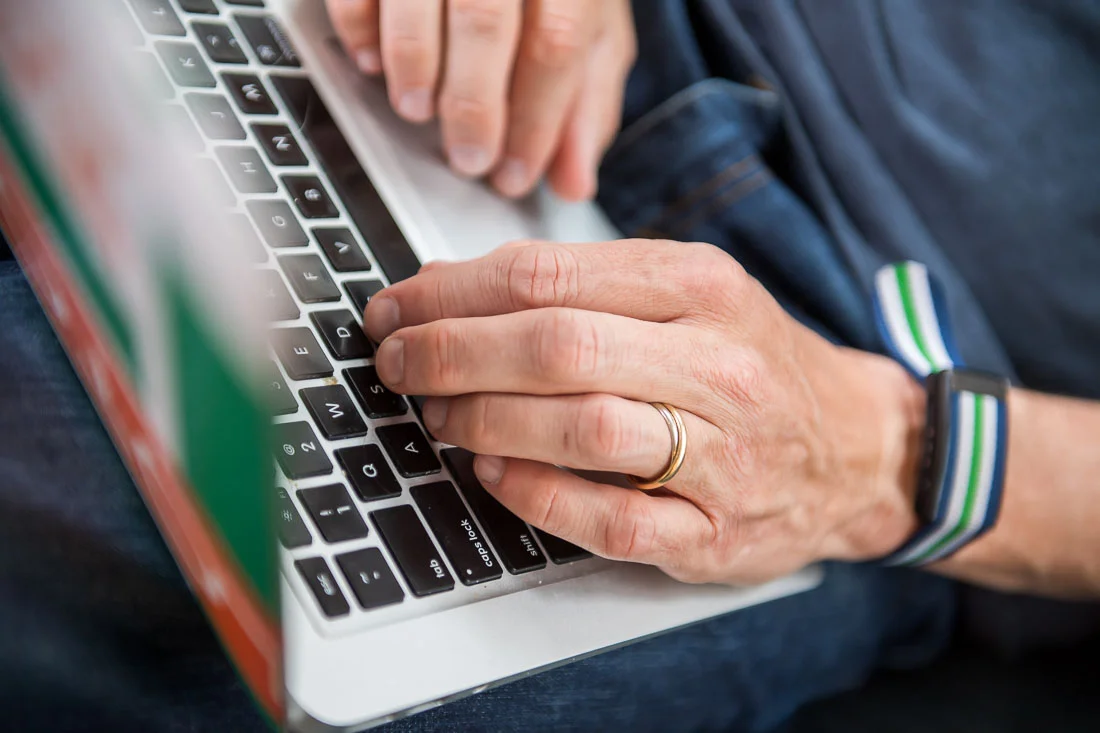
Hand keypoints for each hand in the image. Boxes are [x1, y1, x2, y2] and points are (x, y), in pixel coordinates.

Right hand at [326, 0, 635, 200]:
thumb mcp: (592, 31)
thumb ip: (584, 103)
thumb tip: (574, 182)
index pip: (554, 44)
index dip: (534, 121)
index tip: (513, 175)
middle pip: (484, 21)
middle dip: (472, 106)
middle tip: (467, 159)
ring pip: (417, 1)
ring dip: (412, 67)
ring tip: (416, 111)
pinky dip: (359, 29)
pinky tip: (372, 65)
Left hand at [363, 241, 923, 583]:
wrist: (856, 447)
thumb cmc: (750, 363)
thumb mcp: (688, 294)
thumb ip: (582, 285)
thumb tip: (447, 285)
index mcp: (701, 286)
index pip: (548, 276)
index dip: (450, 293)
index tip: (395, 307)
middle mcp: (717, 363)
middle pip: (556, 346)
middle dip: (450, 354)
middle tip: (397, 363)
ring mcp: (722, 454)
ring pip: (582, 428)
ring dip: (485, 421)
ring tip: (438, 417)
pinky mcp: (714, 533)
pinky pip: (612, 520)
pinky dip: (537, 496)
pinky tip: (493, 475)